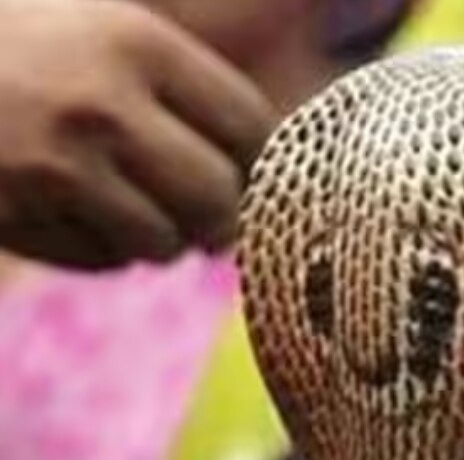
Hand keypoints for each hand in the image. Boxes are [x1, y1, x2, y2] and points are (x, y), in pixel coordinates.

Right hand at [0, 0, 274, 269]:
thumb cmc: (13, 39)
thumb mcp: (96, 24)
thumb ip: (175, 85)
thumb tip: (267, 164)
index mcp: (135, 43)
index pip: (250, 124)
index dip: (263, 160)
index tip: (251, 172)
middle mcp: (102, 103)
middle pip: (219, 197)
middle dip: (221, 217)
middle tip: (210, 220)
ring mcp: (53, 165)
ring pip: (162, 241)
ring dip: (160, 238)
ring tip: (134, 210)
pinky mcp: (12, 213)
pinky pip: (102, 260)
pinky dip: (107, 252)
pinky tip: (80, 218)